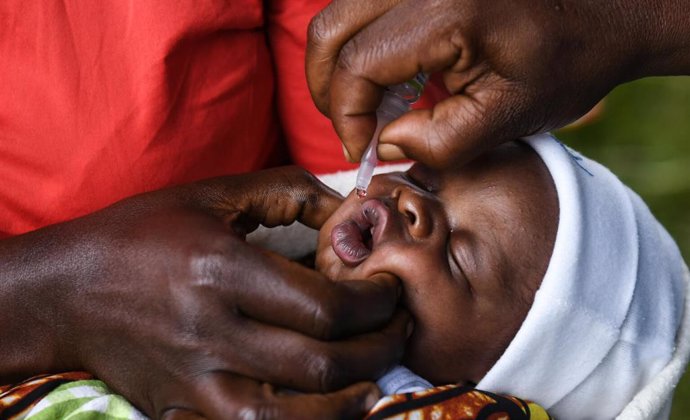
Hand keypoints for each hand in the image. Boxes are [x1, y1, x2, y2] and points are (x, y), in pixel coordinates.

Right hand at [0, 167, 407, 418]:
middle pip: (319, 364)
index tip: (389, 290)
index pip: (324, 306)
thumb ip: (286, 193)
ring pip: (293, 416)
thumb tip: (348, 208)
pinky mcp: (182, 410)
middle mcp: (210, 333)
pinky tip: (329, 407)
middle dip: (378, 348)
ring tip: (377, 372)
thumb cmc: (141, 234)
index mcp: (220, 272)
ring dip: (351, 399)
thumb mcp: (211, 195)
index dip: (374, 303)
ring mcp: (194, 381)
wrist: (67, 290)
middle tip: (398, 327)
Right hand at [306, 0, 688, 167]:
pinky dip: (362, 44)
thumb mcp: (506, 118)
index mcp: (445, 9)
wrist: (607, 11)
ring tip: (372, 107)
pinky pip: (365, 5)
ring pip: (340, 13)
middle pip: (329, 30)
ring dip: (342, 65)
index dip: (347, 116)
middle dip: (330, 90)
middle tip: (355, 130)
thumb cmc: (568, 62)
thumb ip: (437, 143)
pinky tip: (393, 76)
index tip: (363, 151)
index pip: (356, 64)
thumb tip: (383, 144)